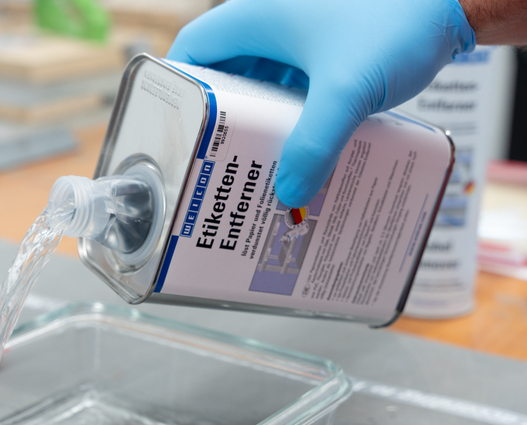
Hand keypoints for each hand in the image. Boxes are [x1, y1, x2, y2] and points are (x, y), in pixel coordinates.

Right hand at [167, 0, 474, 206]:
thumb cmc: (397, 22)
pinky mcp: (327, 47)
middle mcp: (271, 21)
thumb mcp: (346, 91)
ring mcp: (300, 33)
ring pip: (261, 82)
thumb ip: (314, 145)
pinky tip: (300, 148)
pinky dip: (291, 115)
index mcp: (255, 16)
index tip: (177, 135)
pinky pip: (293, 85)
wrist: (457, 0)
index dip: (178, 92)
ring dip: (259, 121)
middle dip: (222, 119)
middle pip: (225, 75)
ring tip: (256, 164)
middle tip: (218, 161)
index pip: (192, 52)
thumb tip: (289, 195)